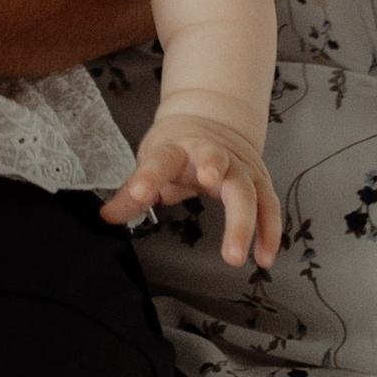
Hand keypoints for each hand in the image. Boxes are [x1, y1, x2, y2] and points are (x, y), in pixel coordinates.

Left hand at [101, 113, 282, 269]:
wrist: (210, 117)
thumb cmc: (175, 147)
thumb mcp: (150, 160)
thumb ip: (131, 193)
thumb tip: (106, 217)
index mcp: (177, 147)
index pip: (160, 159)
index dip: (148, 176)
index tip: (138, 195)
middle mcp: (212, 153)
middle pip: (217, 166)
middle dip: (214, 186)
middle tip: (206, 197)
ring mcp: (239, 166)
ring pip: (247, 190)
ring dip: (245, 223)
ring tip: (237, 255)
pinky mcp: (259, 180)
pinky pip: (269, 206)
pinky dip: (270, 232)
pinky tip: (265, 259)